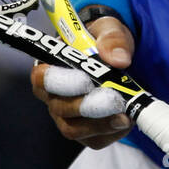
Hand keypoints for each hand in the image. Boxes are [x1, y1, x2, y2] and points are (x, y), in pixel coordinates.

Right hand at [30, 16, 135, 149]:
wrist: (114, 57)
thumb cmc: (102, 41)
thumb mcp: (108, 29)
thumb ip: (112, 38)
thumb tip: (118, 59)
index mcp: (49, 66)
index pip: (42, 78)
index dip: (60, 82)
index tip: (85, 79)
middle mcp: (52, 96)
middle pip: (60, 108)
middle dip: (88, 106)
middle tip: (113, 99)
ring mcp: (67, 117)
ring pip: (75, 129)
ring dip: (101, 123)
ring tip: (124, 115)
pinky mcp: (85, 132)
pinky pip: (94, 139)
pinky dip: (111, 132)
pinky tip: (127, 120)